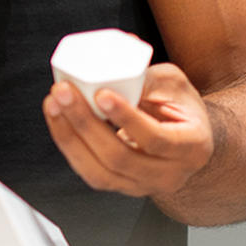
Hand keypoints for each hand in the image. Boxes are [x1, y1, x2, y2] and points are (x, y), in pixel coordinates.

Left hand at [43, 61, 215, 196]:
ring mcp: (142, 186)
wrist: (186, 138)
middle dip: (85, 123)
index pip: (156, 139)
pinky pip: (88, 171)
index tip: (101, 94)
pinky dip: (69, 144)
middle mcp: (169, 175)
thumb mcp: (173, 85)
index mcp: (192, 148)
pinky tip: (58, 119)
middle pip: (119, 158)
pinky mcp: (119, 185)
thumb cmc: (181, 107)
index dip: (127, 118)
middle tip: (63, 92)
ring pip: (98, 171)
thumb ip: (146, 77)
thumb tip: (113, 59)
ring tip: (53, 104)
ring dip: (69, 136)